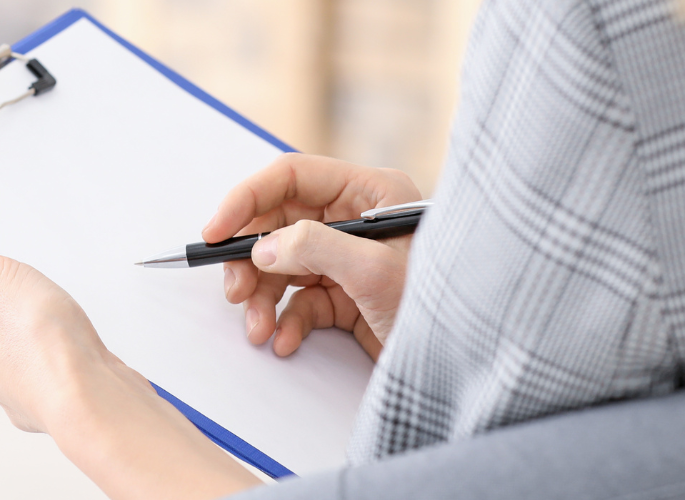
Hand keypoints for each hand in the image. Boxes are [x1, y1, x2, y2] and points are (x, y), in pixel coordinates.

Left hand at [0, 202, 259, 498]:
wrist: (91, 398)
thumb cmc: (42, 344)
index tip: (12, 277)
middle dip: (18, 302)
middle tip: (40, 302)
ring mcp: (13, 389)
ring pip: (21, 343)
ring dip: (40, 331)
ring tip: (59, 327)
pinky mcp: (45, 400)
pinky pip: (48, 367)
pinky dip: (60, 357)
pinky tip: (72, 352)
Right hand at [203, 153, 422, 359]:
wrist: (470, 364)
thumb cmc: (440, 307)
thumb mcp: (376, 271)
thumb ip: (315, 248)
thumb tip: (264, 245)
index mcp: (369, 193)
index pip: (291, 177)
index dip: (246, 200)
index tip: (214, 232)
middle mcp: (354, 221)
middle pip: (278, 225)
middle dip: (250, 260)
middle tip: (235, 292)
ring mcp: (348, 261)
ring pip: (282, 267)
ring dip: (262, 299)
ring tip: (257, 330)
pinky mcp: (346, 299)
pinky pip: (299, 303)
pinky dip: (285, 322)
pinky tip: (284, 341)